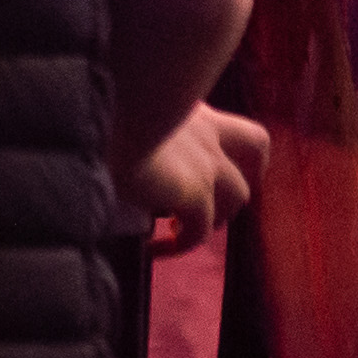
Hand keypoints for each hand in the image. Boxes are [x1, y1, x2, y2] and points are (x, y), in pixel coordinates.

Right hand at [120, 104, 270, 255]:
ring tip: (177, 229)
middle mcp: (206, 131)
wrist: (105, 119)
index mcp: (191, 108)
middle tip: (218, 198)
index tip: (204, 160)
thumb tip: (117, 144)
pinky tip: (153, 249)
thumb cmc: (101, 112)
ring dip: (215, 215)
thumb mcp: (123, 112)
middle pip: (256, 144)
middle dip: (250, 170)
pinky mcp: (196, 193)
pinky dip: (180, 245)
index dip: (228, 141)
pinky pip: (201, 232)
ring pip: (238, 195)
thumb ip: (135, 126)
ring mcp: (207, 162)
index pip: (226, 116)